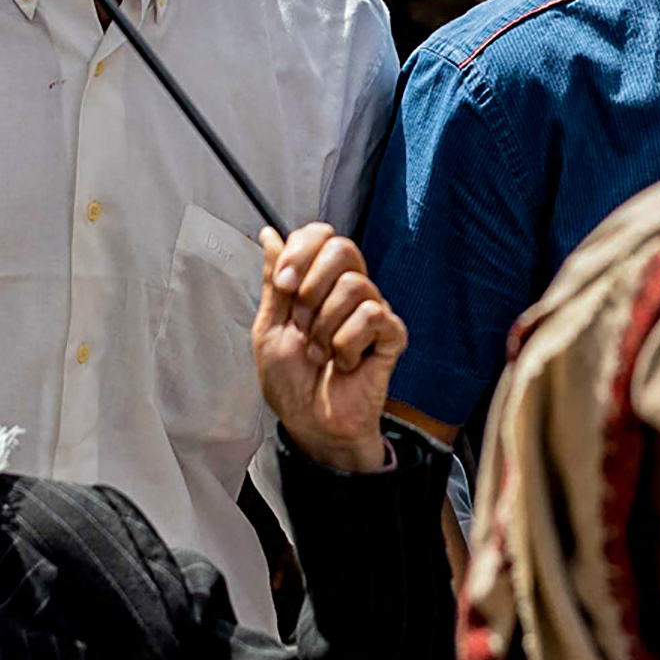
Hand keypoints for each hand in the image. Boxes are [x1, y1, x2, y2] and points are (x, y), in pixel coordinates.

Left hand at [251, 224, 402, 474]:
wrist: (309, 424)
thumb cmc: (290, 382)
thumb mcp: (268, 328)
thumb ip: (273, 282)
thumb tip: (269, 235)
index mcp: (320, 281)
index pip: (321, 235)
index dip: (300, 253)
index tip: (283, 285)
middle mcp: (350, 289)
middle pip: (343, 248)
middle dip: (311, 288)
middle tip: (301, 323)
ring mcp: (373, 310)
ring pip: (355, 285)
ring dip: (325, 327)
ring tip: (320, 353)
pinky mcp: (391, 335)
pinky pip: (373, 316)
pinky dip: (347, 344)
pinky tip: (343, 363)